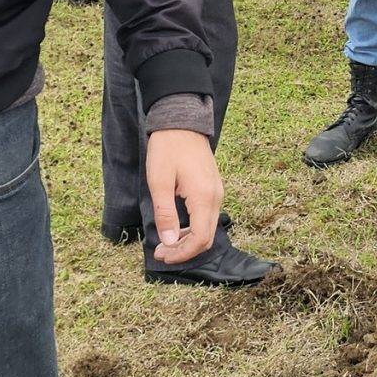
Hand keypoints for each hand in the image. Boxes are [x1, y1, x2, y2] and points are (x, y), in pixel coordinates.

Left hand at [144, 128, 220, 263]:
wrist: (182, 121)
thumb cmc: (168, 148)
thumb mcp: (159, 182)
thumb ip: (165, 213)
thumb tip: (169, 240)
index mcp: (203, 197)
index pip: (199, 238)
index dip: (182, 253)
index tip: (162, 254)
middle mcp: (215, 197)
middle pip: (206, 237)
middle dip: (184, 250)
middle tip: (161, 252)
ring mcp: (216, 192)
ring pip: (207, 228)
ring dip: (188, 240)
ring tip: (166, 241)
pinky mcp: (213, 188)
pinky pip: (207, 217)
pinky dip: (193, 228)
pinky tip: (176, 226)